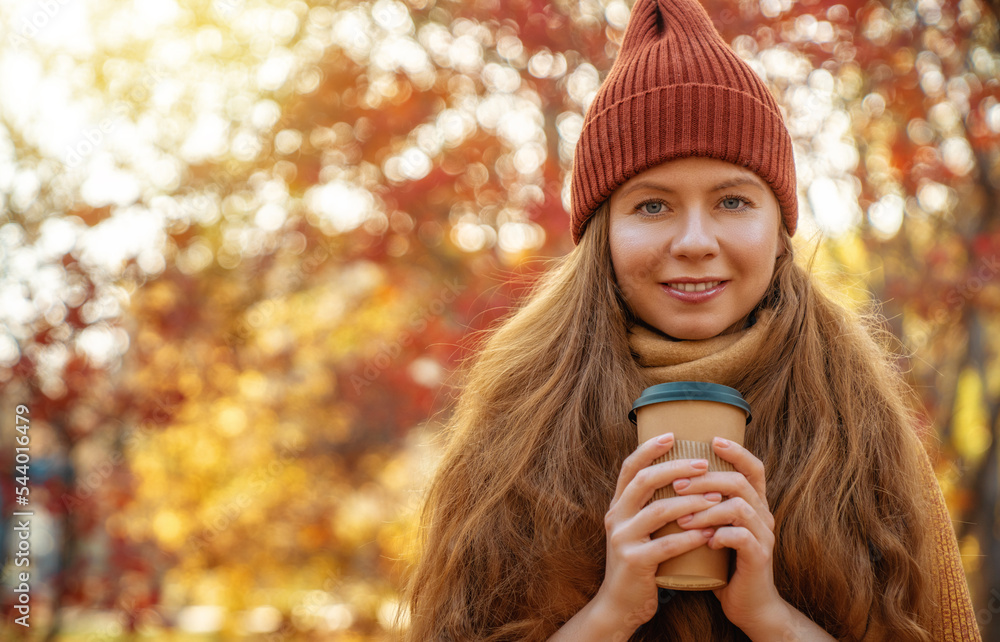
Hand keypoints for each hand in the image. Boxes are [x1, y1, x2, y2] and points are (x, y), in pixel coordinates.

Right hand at [594, 432, 722, 638]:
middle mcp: (616, 517)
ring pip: (658, 510)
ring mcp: (623, 539)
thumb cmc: (640, 564)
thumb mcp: (638, 530)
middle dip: (676, 468)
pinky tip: (710, 530)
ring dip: (691, 501)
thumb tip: (680, 478)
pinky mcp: (635, 562)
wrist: (620, 605)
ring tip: (716, 496)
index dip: (649, 449)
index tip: (673, 435)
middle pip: (644, 481)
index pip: (630, 468)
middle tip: (704, 463)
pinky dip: (691, 536)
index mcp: (618, 506)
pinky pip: (667, 544)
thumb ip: (650, 507)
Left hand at [670, 437, 786, 633]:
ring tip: (682, 520)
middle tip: (677, 486)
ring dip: (706, 510)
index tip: (711, 440)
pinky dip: (719, 535)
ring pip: (739, 506)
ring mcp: (764, 536)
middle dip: (705, 480)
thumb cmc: (723, 563)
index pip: (753, 468)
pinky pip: (741, 537)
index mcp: (754, 504)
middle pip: (739, 482)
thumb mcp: (714, 528)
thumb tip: (672, 478)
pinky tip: (704, 542)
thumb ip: (705, 506)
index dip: (736, 452)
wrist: (747, 605)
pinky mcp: (760, 558)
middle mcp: (763, 515)